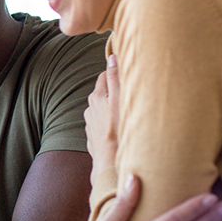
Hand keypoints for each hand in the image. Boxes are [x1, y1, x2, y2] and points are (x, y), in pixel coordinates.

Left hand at [84, 53, 119, 176]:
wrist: (110, 163)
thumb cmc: (117, 130)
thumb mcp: (120, 100)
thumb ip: (115, 78)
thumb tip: (111, 57)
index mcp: (96, 97)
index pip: (104, 77)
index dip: (115, 73)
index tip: (126, 73)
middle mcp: (90, 109)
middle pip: (103, 93)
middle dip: (115, 91)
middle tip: (131, 93)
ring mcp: (91, 124)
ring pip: (103, 110)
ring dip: (113, 109)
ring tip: (128, 113)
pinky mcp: (94, 138)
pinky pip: (104, 126)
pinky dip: (111, 124)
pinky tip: (121, 129)